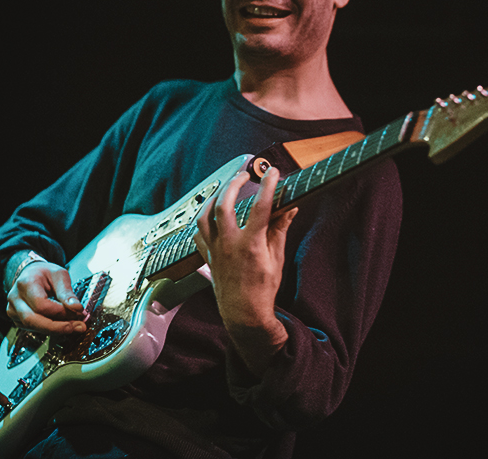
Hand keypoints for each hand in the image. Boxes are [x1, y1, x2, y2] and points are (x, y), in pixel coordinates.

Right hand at [6, 260, 85, 334]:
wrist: (31, 273)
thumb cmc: (45, 273)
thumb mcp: (60, 275)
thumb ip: (67, 292)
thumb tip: (77, 308)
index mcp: (26, 283)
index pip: (41, 304)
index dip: (60, 312)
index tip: (78, 312)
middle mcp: (15, 298)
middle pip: (32, 320)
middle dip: (57, 327)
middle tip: (78, 327)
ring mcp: (13, 310)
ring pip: (32, 327)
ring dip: (55, 329)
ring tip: (73, 326)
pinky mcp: (16, 318)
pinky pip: (32, 328)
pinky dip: (48, 329)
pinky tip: (61, 325)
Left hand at [193, 167, 296, 373]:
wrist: (244, 314)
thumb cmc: (263, 290)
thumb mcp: (277, 259)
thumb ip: (280, 230)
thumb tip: (289, 209)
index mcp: (251, 244)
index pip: (261, 207)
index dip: (268, 186)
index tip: (273, 173)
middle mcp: (230, 244)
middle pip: (225, 204)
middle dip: (234, 184)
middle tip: (244, 175)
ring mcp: (215, 250)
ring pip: (205, 216)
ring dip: (214, 198)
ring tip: (224, 190)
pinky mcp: (208, 256)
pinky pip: (198, 233)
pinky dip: (204, 221)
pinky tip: (211, 215)